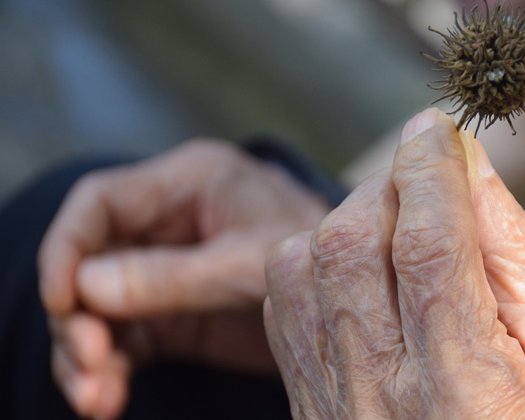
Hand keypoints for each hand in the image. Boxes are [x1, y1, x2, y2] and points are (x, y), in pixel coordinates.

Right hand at [39, 140, 327, 417]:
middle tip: (89, 366)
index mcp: (189, 182)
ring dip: (88, 353)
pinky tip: (107, 402)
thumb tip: (86, 287)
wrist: (358, 292)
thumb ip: (174, 275)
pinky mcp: (174, 312)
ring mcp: (167, 269)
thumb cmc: (320, 253)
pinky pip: (126, 338)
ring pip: (98, 307)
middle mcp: (168, 222)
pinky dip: (111, 370)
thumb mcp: (250, 262)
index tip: (63, 302)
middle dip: (78, 317)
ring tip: (97, 400)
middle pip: (88, 261)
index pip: (99, 202)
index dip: (66, 248)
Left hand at [263, 108, 524, 417]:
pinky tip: (359, 262)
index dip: (431, 172)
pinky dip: (314, 256)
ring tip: (396, 224)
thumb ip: (514, 249)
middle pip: (351, 246)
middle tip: (425, 181)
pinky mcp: (304, 397)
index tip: (436, 129)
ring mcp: (331, 401)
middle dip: (388, 188)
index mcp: (464, 388)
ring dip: (348, 218)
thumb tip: (465, 162)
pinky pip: (281, 298)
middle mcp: (381, 395)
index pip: (430, 248)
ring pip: (301, 264)